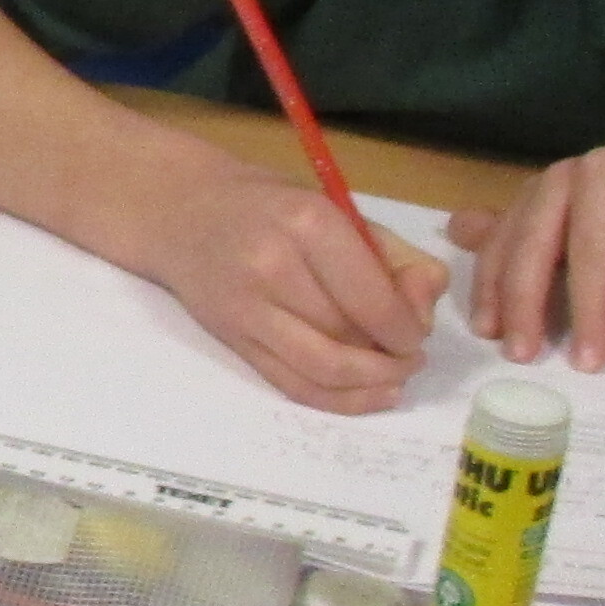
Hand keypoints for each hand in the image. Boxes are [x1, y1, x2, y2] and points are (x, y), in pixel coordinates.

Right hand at [139, 159, 452, 412]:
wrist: (181, 212)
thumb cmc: (269, 205)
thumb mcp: (338, 209)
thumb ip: (394, 257)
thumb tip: (423, 311)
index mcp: (307, 223)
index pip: (372, 299)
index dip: (407, 330)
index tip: (417, 333)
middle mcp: (273, 267)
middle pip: (351, 336)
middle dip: (393, 357)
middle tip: (411, 357)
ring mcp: (247, 308)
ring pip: (323, 369)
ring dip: (371, 384)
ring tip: (395, 377)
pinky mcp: (233, 339)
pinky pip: (292, 385)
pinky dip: (338, 400)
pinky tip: (368, 395)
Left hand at [447, 121, 604, 371]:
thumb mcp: (599, 231)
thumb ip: (546, 242)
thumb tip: (465, 236)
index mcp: (550, 186)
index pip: (503, 239)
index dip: (491, 287)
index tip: (484, 333)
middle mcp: (569, 176)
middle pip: (531, 247)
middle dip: (522, 305)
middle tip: (519, 355)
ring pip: (582, 257)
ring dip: (582, 317)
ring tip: (581, 362)